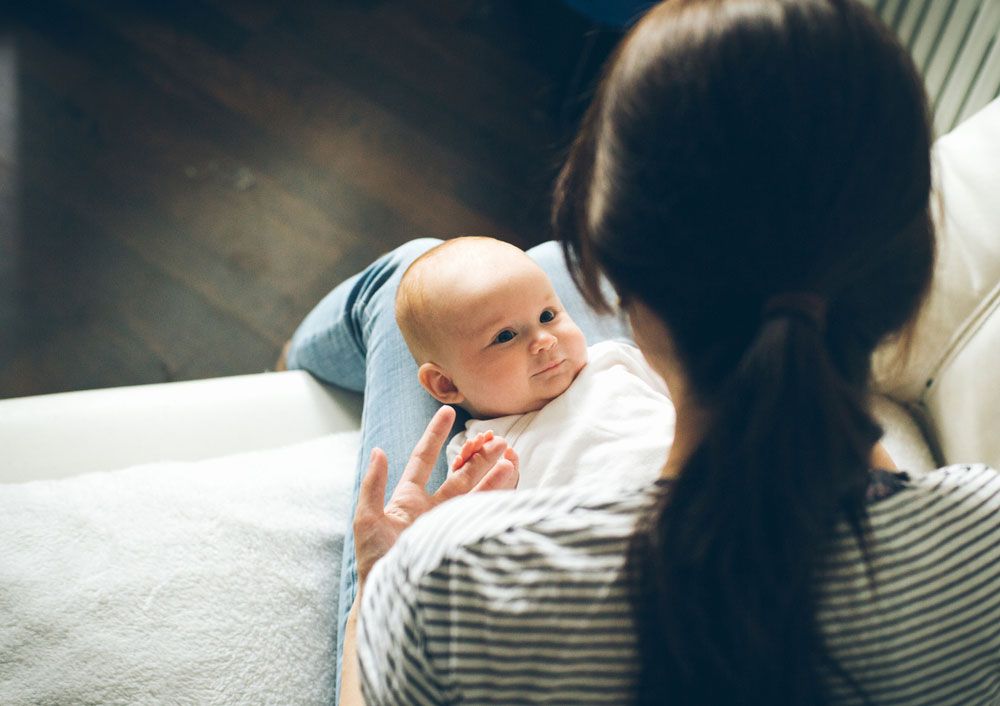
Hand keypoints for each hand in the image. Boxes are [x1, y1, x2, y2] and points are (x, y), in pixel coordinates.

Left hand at [353, 406, 518, 584]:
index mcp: (407, 499)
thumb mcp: (367, 519)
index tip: (448, 411)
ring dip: (492, 474)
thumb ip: (373, 484)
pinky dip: (496, 498)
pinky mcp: (461, 537)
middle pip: (458, 474)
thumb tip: (377, 450)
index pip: (423, 459)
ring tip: (510, 457)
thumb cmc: (375, 561)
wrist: (393, 597)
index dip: (435, 435)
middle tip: (498, 439)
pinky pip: (482, 513)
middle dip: (477, 456)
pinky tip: (509, 483)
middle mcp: (432, 508)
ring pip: (475, 492)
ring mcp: (449, 522)